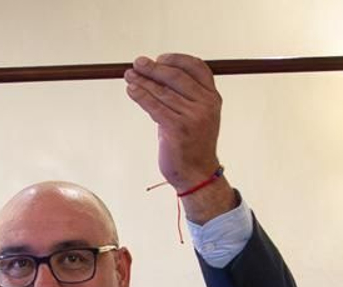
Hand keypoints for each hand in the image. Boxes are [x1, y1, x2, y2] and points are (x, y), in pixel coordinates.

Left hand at [124, 54, 232, 219]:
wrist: (196, 173)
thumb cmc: (192, 144)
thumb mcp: (195, 115)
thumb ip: (182, 97)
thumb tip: (154, 78)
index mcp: (213, 97)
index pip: (197, 67)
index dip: (176, 60)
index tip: (159, 58)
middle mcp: (206, 104)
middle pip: (176, 77)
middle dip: (154, 68)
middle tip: (138, 62)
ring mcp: (193, 116)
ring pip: (162, 92)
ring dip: (142, 81)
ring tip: (129, 75)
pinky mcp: (177, 128)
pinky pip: (155, 106)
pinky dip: (141, 96)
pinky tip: (131, 90)